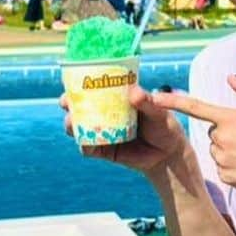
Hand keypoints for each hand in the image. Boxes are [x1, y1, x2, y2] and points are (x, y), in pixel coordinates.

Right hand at [59, 85, 188, 172]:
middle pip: (80, 107)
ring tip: (71, 123)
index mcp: (117, 98)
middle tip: (66, 102)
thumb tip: (134, 92)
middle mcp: (106, 114)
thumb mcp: (158, 111)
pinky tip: (85, 143)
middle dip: (69, 104)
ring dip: (72, 124)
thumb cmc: (164, 125)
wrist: (168, 154)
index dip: (79, 84)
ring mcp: (104, 132)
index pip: (94, 88)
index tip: (71, 81)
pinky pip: (89, 148)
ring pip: (80, 127)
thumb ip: (147, 102)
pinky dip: (85, 145)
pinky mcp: (105, 150)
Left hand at [152, 75, 235, 195]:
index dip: (173, 101)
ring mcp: (222, 160)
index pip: (196, 107)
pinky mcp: (226, 177)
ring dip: (229, 147)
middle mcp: (222, 140)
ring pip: (217, 148)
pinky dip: (233, 164)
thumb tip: (230, 79)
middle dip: (228, 130)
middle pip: (214, 130)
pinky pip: (222, 166)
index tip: (154, 96)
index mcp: (230, 119)